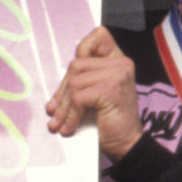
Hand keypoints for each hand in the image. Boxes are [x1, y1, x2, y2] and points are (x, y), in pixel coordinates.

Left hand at [45, 28, 143, 159]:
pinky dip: (70, 115)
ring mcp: (118, 75)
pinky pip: (78, 98)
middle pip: (76, 64)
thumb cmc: (111, 122)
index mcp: (119, 61)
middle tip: (55, 110)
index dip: (83, 48)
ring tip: (60, 123)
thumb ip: (83, 83)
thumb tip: (54, 97)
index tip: (74, 73)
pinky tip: (70, 127)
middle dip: (63, 90)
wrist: (127, 145)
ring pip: (74, 82)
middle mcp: (121, 64)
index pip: (99, 36)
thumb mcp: (96, 95)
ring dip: (64, 106)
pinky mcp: (111, 89)